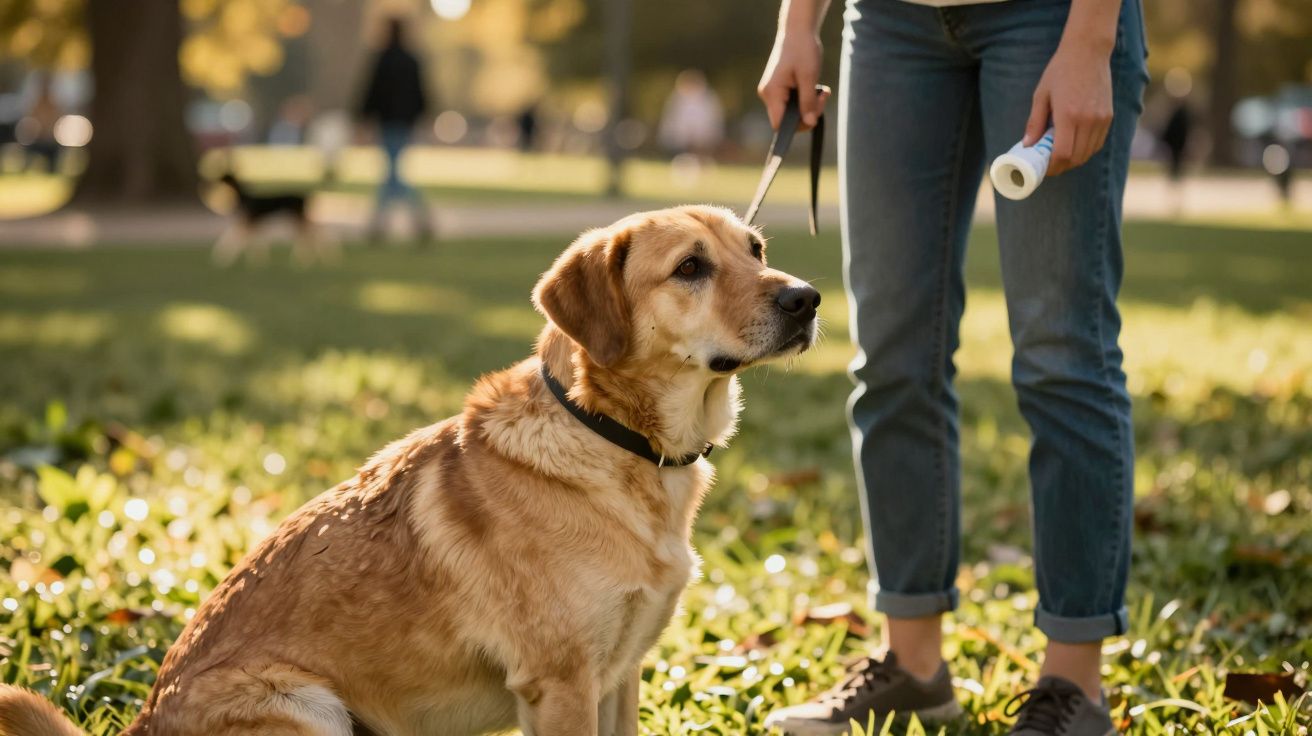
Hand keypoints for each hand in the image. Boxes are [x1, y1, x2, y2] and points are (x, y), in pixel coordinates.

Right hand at [757, 31, 830, 130]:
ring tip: (822, 91)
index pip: (779, 124)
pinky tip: (815, 88)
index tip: (814, 114)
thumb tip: (810, 123)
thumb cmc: (802, 50)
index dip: (796, 125)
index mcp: (771, 93)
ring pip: (792, 112)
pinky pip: (792, 103)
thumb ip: (808, 102)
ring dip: (809, 105)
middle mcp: (768, 95)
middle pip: (787, 120)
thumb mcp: (809, 77)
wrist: (797, 31)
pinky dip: (806, 99)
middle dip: (808, 113)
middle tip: (822, 97)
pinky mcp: (779, 89)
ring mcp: (773, 92)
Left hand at [1024, 39, 1113, 175]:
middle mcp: (1088, 119)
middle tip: (1048, 165)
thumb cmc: (1060, 71)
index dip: (1052, 167)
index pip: (1062, 154)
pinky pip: (1097, 143)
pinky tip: (1074, 145)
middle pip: (1076, 158)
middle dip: (1061, 166)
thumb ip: (1034, 122)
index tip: (1043, 168)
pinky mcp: (1108, 116)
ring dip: (1074, 160)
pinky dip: (1086, 150)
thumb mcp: (1041, 95)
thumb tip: (1027, 145)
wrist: (1088, 51)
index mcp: (1068, 115)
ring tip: (1059, 155)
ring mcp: (1101, 119)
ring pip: (1088, 153)